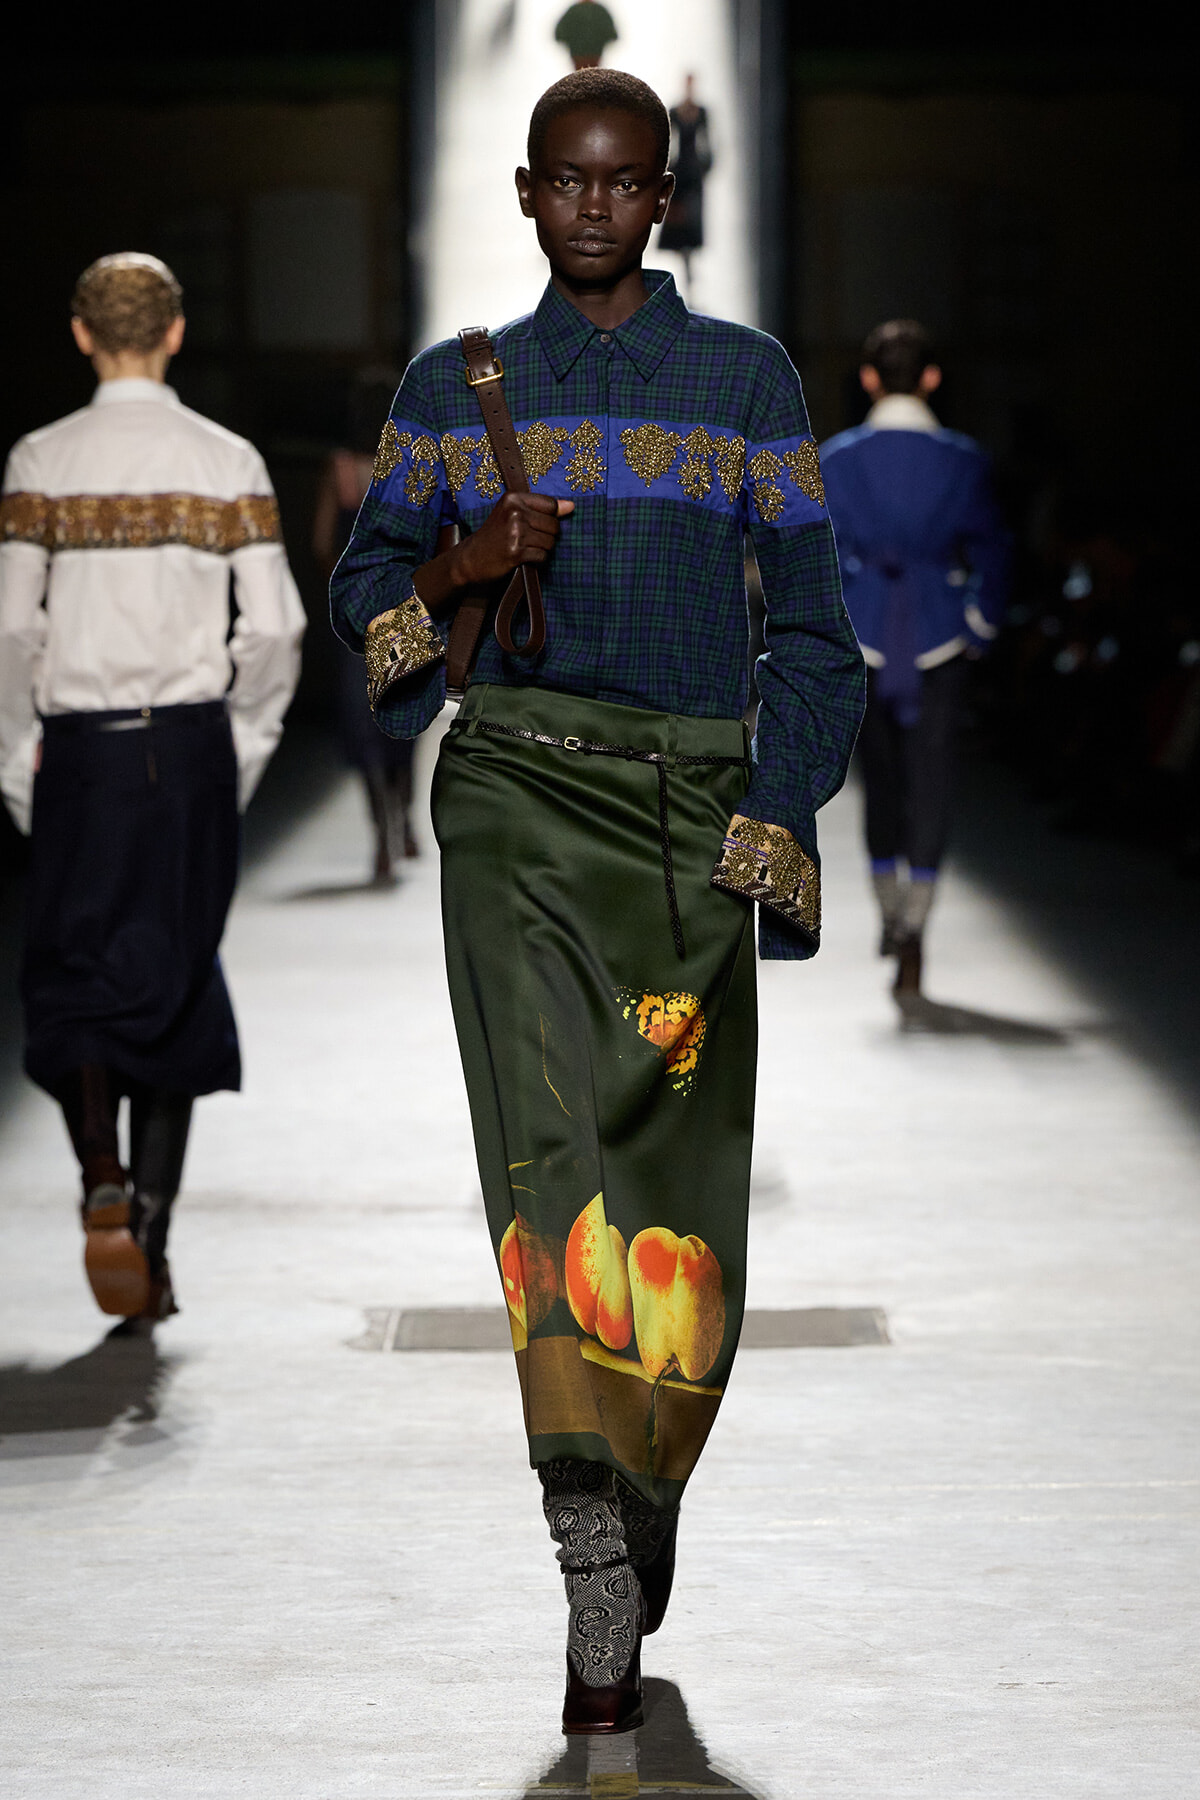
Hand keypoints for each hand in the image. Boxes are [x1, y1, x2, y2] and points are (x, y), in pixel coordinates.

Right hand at [454, 492, 573, 585]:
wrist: (471, 558)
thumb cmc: (495, 534)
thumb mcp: (512, 513)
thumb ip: (542, 508)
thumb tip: (571, 506)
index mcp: (513, 498)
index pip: (551, 505)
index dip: (550, 518)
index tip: (536, 525)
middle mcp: (514, 512)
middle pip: (554, 525)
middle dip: (547, 536)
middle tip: (529, 539)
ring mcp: (515, 532)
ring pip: (550, 542)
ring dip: (542, 549)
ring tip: (525, 547)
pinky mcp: (516, 552)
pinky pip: (542, 556)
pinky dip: (536, 560)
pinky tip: (523, 557)